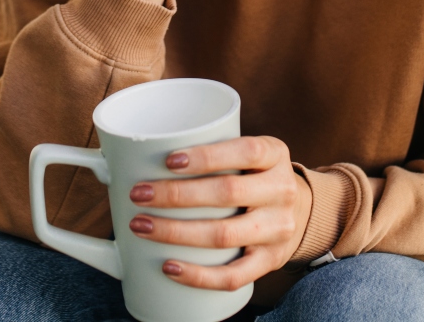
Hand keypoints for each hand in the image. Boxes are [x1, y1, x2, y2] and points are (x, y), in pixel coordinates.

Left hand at [127, 136, 311, 291]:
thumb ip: (207, 148)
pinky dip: (198, 275)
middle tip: (139, 194)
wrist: (299, 211)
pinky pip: (233, 275)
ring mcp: (278, 229)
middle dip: (176, 195)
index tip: (167, 161)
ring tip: (141, 227)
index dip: (207, 156)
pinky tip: (169, 266)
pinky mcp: (270, 261)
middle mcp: (281, 191)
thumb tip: (125, 153)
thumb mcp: (244, 152)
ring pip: (225, 234)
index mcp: (274, 154)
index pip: (245, 151)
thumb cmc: (252, 175)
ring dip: (177, 233)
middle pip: (228, 193)